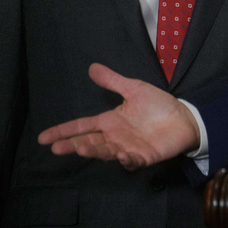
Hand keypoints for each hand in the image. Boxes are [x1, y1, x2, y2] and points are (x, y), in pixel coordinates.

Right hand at [37, 63, 199, 169]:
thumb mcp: (134, 89)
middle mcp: (114, 137)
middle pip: (89, 142)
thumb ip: (113, 81)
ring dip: (94, 151)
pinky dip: (126, 159)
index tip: (43, 138)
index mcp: (110, 121)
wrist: (184, 117)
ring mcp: (127, 148)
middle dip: (72, 145)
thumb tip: (92, 67)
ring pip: (106, 152)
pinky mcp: (143, 157)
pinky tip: (121, 155)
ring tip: (81, 147)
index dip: (63, 131)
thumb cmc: (158, 105)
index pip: (82, 126)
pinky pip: (132, 160)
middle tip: (57, 148)